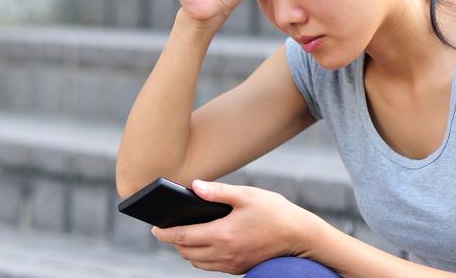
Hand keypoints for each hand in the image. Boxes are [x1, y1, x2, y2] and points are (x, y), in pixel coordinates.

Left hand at [151, 180, 323, 274]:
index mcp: (222, 235)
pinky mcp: (239, 269)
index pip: (181, 237)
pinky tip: (205, 243)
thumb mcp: (247, 196)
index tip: (153, 227)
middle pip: (185, 252)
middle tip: (167, 228)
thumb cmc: (276, 213)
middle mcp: (224, 254)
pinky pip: (211, 267)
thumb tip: (194, 186)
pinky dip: (201, 258)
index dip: (163, 233)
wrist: (301, 238)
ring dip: (186, 250)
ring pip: (197, 262)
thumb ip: (218, 192)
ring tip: (184, 235)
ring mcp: (232, 264)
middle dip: (173, 241)